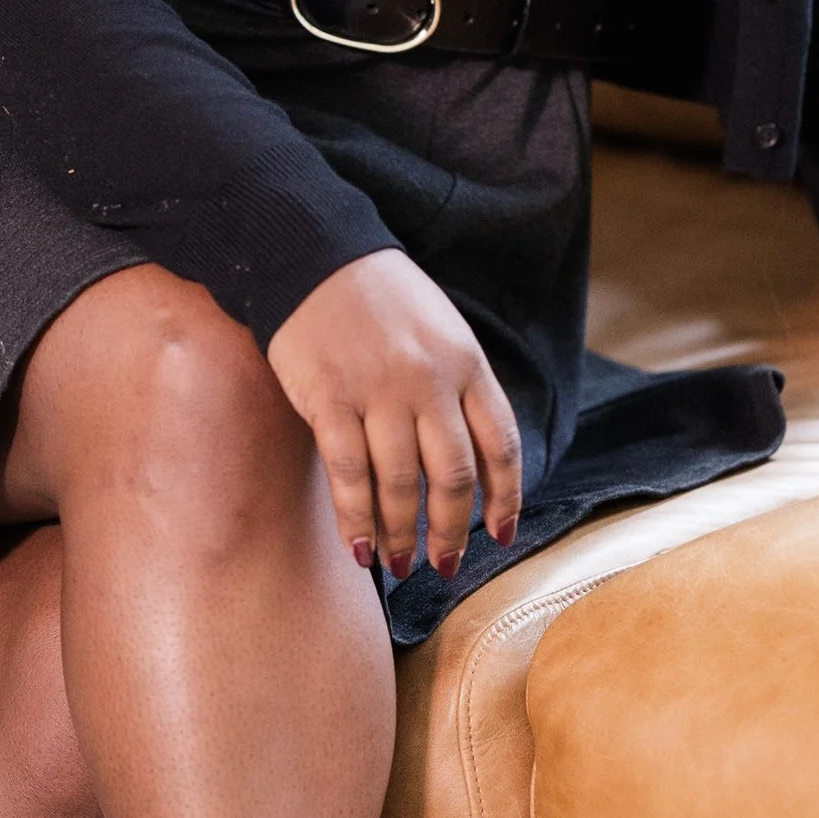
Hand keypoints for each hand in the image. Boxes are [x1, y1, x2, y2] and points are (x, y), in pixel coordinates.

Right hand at [266, 251, 523, 581]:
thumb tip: (470, 464)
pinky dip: (356, 519)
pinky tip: (358, 547)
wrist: (313, 253)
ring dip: (401, 536)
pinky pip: (348, 473)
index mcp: (466, 362)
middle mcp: (429, 380)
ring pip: (400, 484)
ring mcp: (378, 390)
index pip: (500, 445)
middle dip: (451, 532)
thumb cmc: (380, 298)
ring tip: (399, 564)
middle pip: (453, 476)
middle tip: (445, 564)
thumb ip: (459, 389)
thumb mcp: (441, 330)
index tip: (500, 534)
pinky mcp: (329, 398)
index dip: (505, 498)